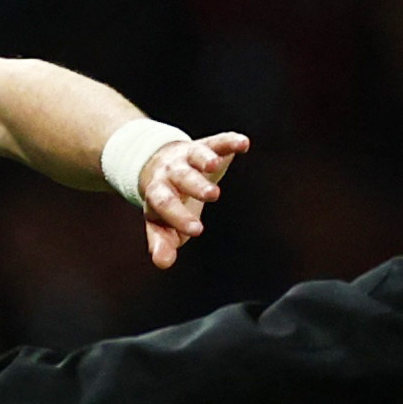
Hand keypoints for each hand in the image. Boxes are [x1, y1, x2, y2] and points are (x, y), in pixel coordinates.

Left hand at [133, 131, 250, 269]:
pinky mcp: (207, 145)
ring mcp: (188, 156)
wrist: (159, 161)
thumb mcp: (161, 222)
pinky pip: (218, 141)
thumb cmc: (166, 201)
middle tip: (212, 195)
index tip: (196, 230)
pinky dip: (230, 141)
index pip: (164, 203)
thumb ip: (162, 242)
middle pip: (181, 177)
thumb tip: (163, 263)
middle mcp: (171, 171)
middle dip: (195, 185)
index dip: (178, 216)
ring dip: (205, 158)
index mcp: (158, 192)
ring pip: (195, 155)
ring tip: (215, 164)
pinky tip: (244, 143)